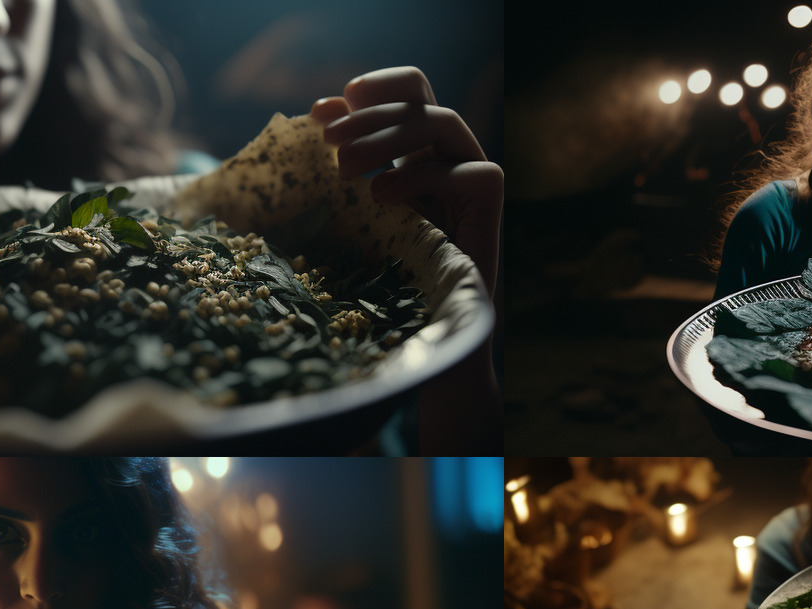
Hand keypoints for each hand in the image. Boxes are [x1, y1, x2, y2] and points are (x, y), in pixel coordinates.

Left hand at [310, 67, 502, 297]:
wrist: (427, 319)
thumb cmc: (390, 266)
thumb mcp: (357, 203)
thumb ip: (347, 157)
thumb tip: (322, 109)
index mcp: (420, 145)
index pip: (409, 88)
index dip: (374, 86)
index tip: (326, 110)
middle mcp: (449, 150)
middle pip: (419, 98)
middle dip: (367, 115)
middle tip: (328, 142)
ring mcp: (473, 169)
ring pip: (440, 121)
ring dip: (385, 136)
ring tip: (344, 167)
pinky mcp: (489, 197)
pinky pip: (461, 170)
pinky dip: (418, 176)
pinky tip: (382, 195)